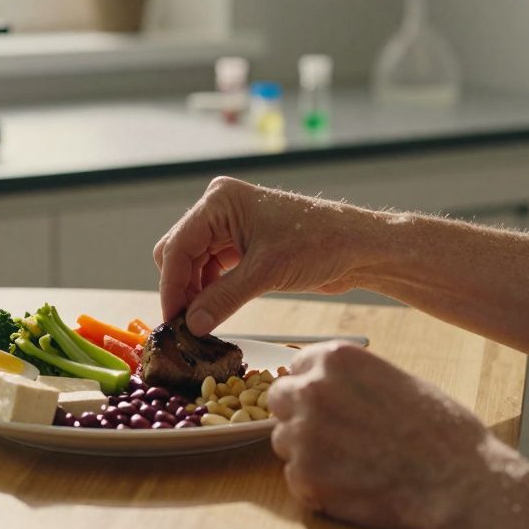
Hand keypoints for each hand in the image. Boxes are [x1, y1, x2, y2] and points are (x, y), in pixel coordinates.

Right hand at [153, 176, 379, 333]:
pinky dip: (209, 293)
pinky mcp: (241, 246)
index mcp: (220, 201)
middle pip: (178, 253)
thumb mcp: (266, 273)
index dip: (172, 285)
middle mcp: (219, 210)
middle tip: (185, 326)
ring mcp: (229, 228)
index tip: (173, 320)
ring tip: (199, 325)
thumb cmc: (319, 243)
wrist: (357, 246)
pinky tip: (213, 314)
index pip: (177, 245)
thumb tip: (191, 325)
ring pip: (192, 264)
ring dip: (194, 294)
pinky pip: (210, 271)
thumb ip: (223, 298)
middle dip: (180, 288)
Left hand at [270, 341, 501, 528]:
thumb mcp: (396, 381)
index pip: (298, 366)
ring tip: (351, 463)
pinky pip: (295, 477)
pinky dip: (316, 484)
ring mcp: (304, 434)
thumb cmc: (440, 431)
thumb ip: (354, 381)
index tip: (328, 403)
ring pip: (285, 440)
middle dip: (299, 415)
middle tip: (332, 435)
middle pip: (280, 399)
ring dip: (308, 451)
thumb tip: (330, 387)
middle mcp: (311, 390)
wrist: (458, 482)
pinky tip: (352, 485)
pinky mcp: (305, 477)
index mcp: (335, 360)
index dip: (313, 387)